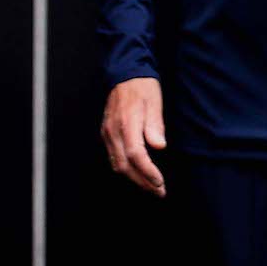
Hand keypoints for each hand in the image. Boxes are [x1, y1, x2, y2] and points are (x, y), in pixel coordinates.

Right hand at [101, 77, 168, 196]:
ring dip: (134, 179)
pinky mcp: (106, 134)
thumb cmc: (143, 87)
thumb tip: (159, 147)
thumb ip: (155, 125)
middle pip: (124, 166)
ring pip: (117, 165)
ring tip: (151, 186)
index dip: (147, 172)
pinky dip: (126, 169)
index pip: (135, 155)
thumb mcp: (154, 101)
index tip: (160, 182)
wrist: (124, 74)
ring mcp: (107, 134)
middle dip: (142, 181)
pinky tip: (138, 174)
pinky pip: (113, 158)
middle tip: (159, 191)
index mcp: (127, 124)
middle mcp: (113, 132)